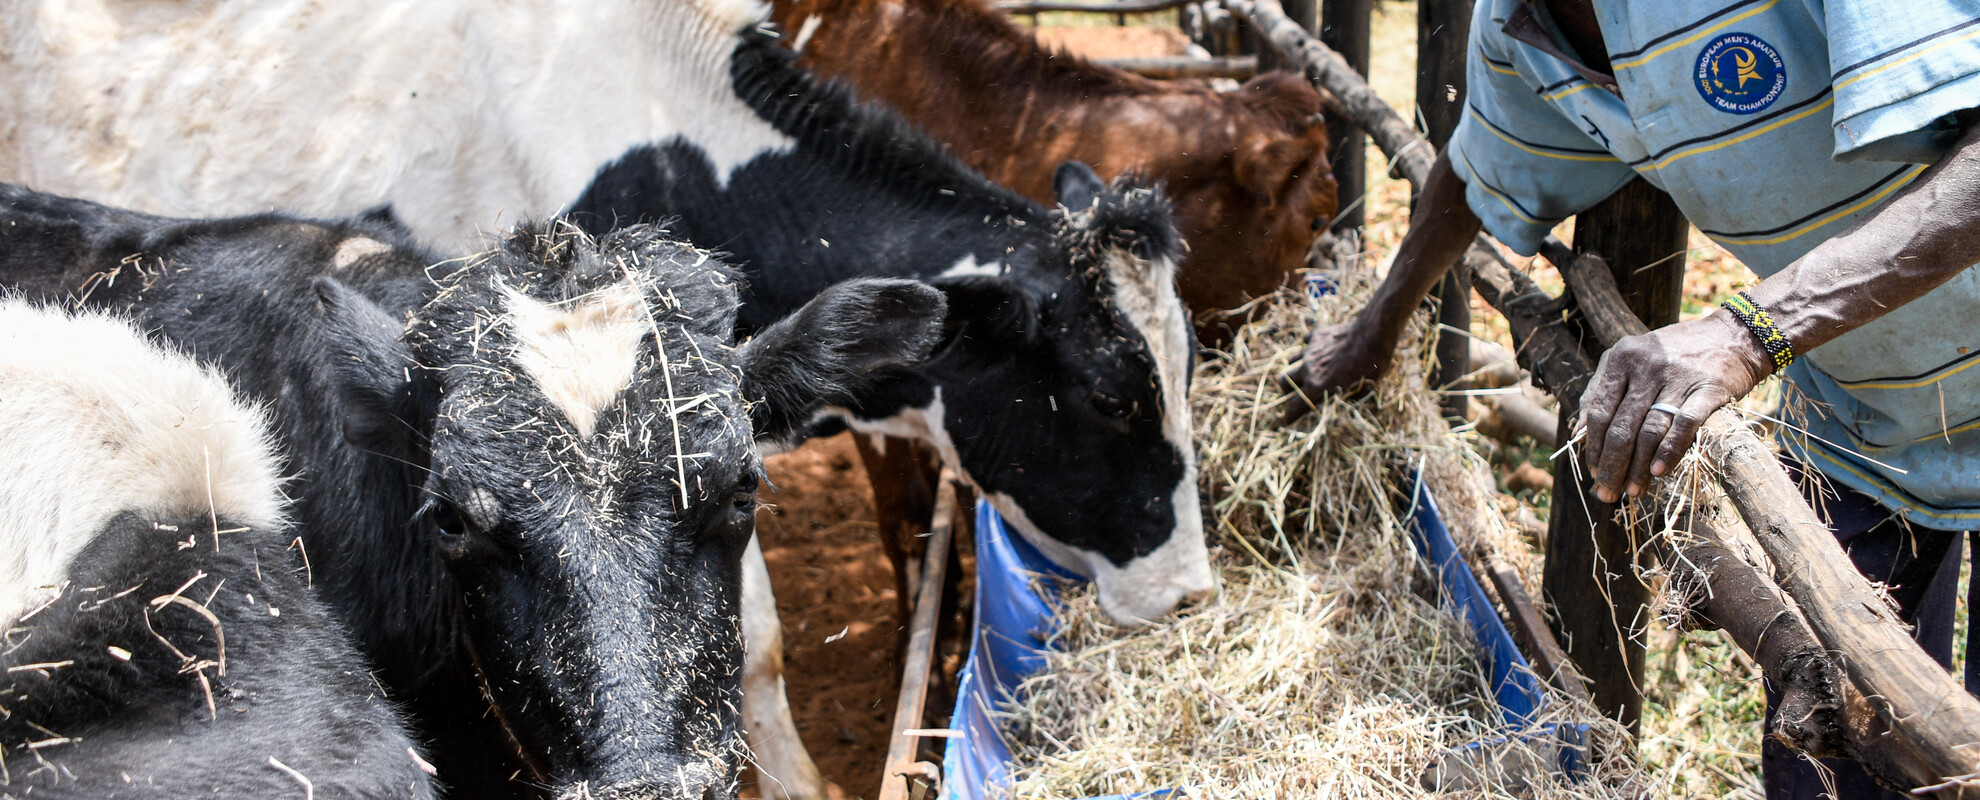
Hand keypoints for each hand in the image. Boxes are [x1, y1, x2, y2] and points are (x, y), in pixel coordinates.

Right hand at [1280, 320, 1386, 423]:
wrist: (1373, 334)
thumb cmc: (1372, 366)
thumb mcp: (1361, 391)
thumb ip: (1345, 399)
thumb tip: (1338, 403)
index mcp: (1318, 386)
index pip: (1295, 405)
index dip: (1289, 415)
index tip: (1285, 420)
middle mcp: (1309, 369)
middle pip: (1283, 380)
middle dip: (1286, 388)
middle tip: (1293, 391)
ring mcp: (1310, 351)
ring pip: (1291, 360)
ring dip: (1296, 367)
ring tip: (1307, 370)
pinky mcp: (1316, 335)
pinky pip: (1305, 342)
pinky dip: (1309, 348)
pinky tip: (1318, 350)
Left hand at [1578, 311, 1772, 501]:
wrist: (1735, 336)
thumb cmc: (1676, 352)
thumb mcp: (1632, 358)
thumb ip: (1602, 388)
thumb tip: (1580, 430)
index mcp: (1622, 358)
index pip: (1600, 412)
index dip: (1593, 447)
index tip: (1593, 472)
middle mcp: (1647, 366)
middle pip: (1622, 427)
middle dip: (1612, 466)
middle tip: (1607, 493)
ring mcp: (1678, 378)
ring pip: (1650, 432)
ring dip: (1639, 468)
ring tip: (1632, 492)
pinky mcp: (1708, 389)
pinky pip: (1684, 425)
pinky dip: (1670, 451)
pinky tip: (1659, 473)